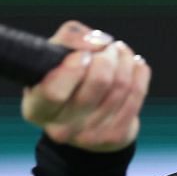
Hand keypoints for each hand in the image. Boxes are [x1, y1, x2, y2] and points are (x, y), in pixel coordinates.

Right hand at [21, 21, 150, 152]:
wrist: (82, 117)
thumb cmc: (64, 78)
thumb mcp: (53, 55)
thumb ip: (69, 38)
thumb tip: (99, 42)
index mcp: (37, 109)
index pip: (54, 92)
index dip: (73, 67)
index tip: (83, 54)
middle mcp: (61, 129)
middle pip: (98, 81)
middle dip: (107, 55)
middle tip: (106, 48)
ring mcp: (89, 137)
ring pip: (120, 85)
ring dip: (124, 59)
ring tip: (119, 52)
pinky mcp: (115, 137)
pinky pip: (137, 93)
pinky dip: (138, 72)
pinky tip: (133, 65)